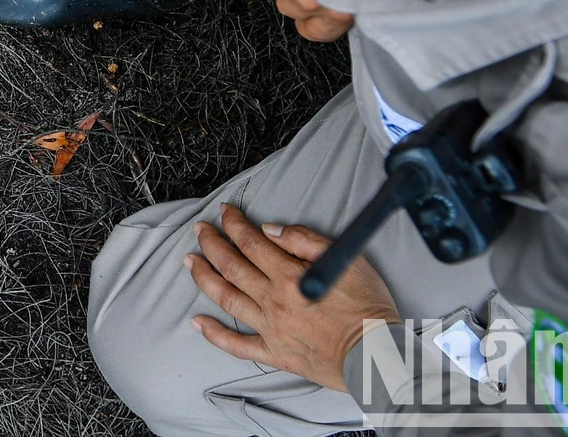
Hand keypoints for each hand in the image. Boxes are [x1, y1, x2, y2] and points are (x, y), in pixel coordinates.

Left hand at [186, 204, 400, 391]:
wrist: (377, 356)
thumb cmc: (368, 308)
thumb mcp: (346, 261)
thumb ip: (306, 241)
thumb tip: (272, 230)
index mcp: (289, 276)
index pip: (251, 242)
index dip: (234, 223)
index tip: (225, 212)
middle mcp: (273, 301)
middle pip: (231, 266)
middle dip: (212, 243)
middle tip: (200, 230)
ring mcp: (270, 329)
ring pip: (226, 299)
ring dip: (203, 277)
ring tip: (190, 262)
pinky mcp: (274, 353)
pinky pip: (236, 345)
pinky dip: (214, 334)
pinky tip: (197, 322)